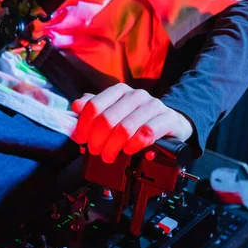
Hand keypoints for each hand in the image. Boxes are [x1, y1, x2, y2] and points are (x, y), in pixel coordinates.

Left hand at [71, 84, 192, 162]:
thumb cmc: (138, 119)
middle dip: (97, 140)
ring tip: (109, 156)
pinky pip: (146, 134)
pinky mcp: (167, 119)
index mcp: (119, 91)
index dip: (83, 126)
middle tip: (95, 152)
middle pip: (107, 119)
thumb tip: (76, 105)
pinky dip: (133, 146)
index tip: (81, 139)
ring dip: (112, 147)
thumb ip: (94, 109)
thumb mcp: (114, 112)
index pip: (94, 105)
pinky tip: (128, 151)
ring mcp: (152, 106)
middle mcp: (135, 95)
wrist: (170, 122)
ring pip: (125, 128)